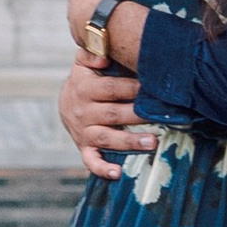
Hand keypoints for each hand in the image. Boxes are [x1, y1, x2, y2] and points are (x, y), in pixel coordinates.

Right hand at [59, 55, 157, 178]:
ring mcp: (83, 131)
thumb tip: (102, 56)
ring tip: (152, 142)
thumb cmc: (86, 79)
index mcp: (85, 88)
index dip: (131, 88)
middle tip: (161, 116)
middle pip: (113, 113)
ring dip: (129, 141)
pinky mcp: (84, 147)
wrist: (65, 103)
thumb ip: (91, 53)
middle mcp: (83, 111)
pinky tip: (117, 173)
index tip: (152, 87)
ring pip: (107, 137)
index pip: (111, 88)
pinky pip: (91, 160)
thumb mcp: (83, 62)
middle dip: (137, 115)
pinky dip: (102, 168)